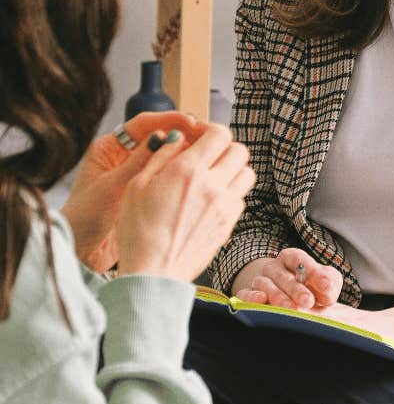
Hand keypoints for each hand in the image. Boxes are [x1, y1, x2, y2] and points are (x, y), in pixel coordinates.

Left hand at [61, 112, 201, 270]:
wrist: (81, 250)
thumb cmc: (84, 218)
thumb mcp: (112, 185)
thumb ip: (138, 161)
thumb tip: (163, 137)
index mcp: (110, 149)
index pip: (143, 124)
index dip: (168, 120)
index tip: (190, 122)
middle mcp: (124, 158)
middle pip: (158, 138)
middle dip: (181, 135)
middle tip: (204, 136)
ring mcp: (136, 176)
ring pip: (165, 157)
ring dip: (184, 155)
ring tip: (205, 154)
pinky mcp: (145, 194)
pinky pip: (167, 178)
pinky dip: (181, 175)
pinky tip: (196, 176)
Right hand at [117, 123, 255, 281]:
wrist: (154, 273)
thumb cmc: (138, 232)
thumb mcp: (137, 185)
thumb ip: (160, 157)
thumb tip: (176, 138)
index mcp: (189, 171)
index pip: (220, 134)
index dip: (211, 130)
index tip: (200, 137)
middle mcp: (213, 186)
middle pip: (240, 151)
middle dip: (225, 148)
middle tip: (209, 156)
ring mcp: (225, 207)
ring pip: (247, 174)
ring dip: (233, 170)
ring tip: (213, 177)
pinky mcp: (229, 226)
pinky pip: (241, 199)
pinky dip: (232, 193)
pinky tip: (212, 200)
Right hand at [233, 248, 342, 310]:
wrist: (299, 305)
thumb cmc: (314, 290)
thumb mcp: (327, 283)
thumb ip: (329, 282)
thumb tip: (325, 288)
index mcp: (292, 259)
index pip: (298, 259)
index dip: (311, 271)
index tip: (325, 286)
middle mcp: (274, 268)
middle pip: (282, 275)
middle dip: (295, 289)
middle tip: (308, 301)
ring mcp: (260, 281)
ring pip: (264, 285)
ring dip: (278, 296)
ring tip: (291, 308)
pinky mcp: (249, 296)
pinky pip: (244, 295)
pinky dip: (251, 298)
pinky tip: (262, 300)